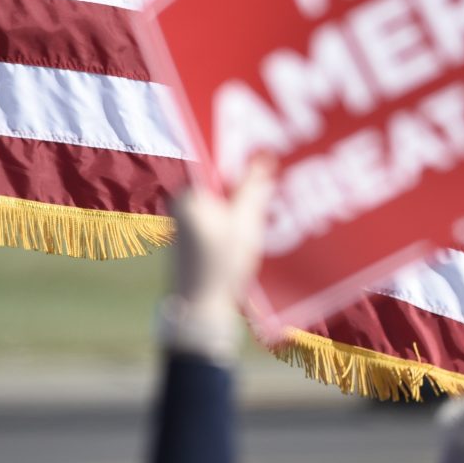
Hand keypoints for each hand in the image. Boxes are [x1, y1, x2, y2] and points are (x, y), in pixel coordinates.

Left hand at [169, 158, 275, 318]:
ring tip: (273, 208)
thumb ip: (253, 188)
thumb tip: (263, 154)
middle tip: (279, 185)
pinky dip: (240, 219)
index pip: (221, 163)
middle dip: (252, 184)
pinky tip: (260, 228)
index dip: (248, 159)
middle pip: (225, 183)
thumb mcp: (244, 224)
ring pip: (226, 201)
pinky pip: (223, 217)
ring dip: (249, 203)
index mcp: (189, 195)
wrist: (200, 308)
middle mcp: (184, 204)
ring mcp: (188, 222)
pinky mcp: (196, 237)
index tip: (272, 159)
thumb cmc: (219, 266)